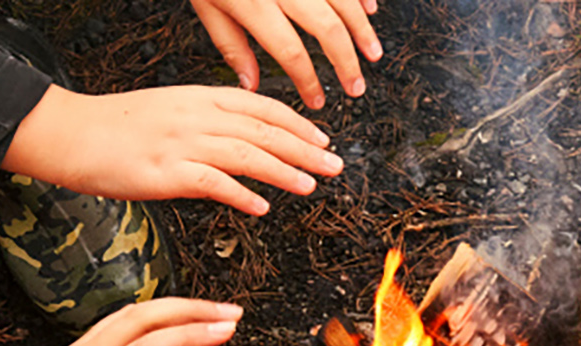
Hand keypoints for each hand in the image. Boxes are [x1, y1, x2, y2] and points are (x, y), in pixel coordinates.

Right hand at [4, 85, 342, 215]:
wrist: (67, 132)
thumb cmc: (114, 129)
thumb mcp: (168, 113)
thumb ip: (205, 124)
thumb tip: (239, 141)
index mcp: (198, 97)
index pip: (261, 106)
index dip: (297, 123)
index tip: (323, 138)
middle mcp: (195, 116)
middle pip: (263, 129)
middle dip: (305, 148)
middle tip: (335, 165)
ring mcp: (181, 143)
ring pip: (246, 153)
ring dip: (284, 171)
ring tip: (310, 185)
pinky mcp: (164, 172)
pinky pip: (213, 182)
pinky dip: (242, 195)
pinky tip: (262, 207)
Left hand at [189, 0, 382, 109]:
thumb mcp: (207, 6)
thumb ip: (231, 46)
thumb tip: (251, 85)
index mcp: (254, 3)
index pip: (290, 52)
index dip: (308, 81)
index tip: (316, 100)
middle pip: (327, 28)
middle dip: (347, 62)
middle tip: (355, 87)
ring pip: (343, 1)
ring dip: (362, 30)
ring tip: (373, 54)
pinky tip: (369, 9)